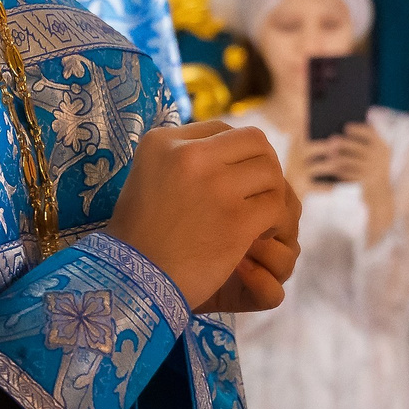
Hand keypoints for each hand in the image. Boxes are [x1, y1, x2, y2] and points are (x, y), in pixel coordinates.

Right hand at [105, 120, 299, 309]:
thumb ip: (181, 157)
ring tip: (258, 214)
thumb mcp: (146, 176)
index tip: (232, 178)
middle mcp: (190, 155)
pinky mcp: (236, 220)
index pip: (222, 129)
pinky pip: (275, 205)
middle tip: (256, 191)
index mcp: (163, 141)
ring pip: (270, 171)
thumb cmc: (138, 233)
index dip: (235, 153)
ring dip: (271, 193)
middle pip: (254, 141)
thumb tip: (224, 148)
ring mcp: (216, 186)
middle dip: (262, 165)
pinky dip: (273, 220)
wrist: (133, 279)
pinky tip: (258, 234)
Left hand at [302, 121, 393, 232]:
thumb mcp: (378, 154)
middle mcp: (379, 158)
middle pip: (356, 147)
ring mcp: (371, 170)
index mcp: (383, 147)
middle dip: (342, 143)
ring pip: (348, 161)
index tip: (346, 127)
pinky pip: (347, 175)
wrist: (382, 194)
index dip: (357, 129)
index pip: (370, 133)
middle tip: (331, 141)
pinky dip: (339, 171)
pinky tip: (333, 168)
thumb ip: (367, 141)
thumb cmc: (374, 168)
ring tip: (329, 155)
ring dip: (337, 157)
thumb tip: (347, 128)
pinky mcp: (363, 182)